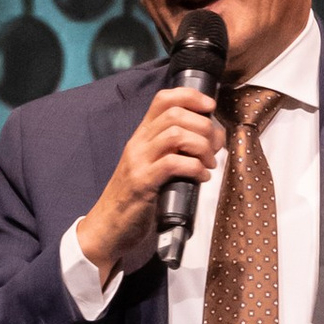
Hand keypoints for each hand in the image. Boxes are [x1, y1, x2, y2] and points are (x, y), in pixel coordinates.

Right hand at [75, 83, 217, 280]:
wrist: (107, 227)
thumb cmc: (136, 198)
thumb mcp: (152, 166)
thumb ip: (173, 150)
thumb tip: (210, 140)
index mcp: (142, 135)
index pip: (163, 99)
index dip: (191, 97)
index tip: (210, 107)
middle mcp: (138, 143)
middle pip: (175, 114)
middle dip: (204, 126)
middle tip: (215, 146)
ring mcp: (138, 162)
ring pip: (175, 135)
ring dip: (201, 146)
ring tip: (209, 163)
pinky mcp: (142, 183)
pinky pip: (173, 164)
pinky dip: (195, 167)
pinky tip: (202, 177)